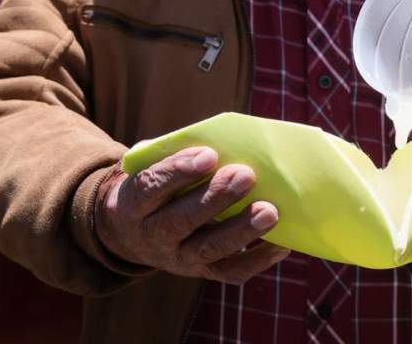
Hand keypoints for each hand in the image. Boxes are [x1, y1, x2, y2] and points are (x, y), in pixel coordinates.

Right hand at [95, 146, 289, 282]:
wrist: (130, 231)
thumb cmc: (155, 185)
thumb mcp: (150, 166)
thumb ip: (173, 153)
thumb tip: (218, 140)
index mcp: (134, 202)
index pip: (152, 187)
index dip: (179, 171)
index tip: (209, 154)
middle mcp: (151, 235)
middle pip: (181, 221)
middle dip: (216, 198)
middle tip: (246, 175)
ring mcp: (176, 258)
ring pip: (208, 249)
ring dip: (241, 230)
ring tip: (270, 211)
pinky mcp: (200, 271)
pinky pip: (230, 272)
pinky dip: (258, 259)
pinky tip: (281, 243)